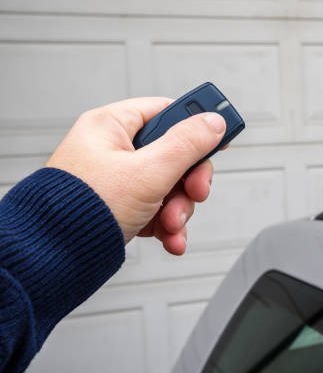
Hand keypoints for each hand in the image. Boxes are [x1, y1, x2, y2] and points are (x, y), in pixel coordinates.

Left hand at [46, 97, 225, 255]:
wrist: (53, 261)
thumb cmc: (82, 210)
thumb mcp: (148, 172)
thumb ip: (186, 145)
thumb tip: (213, 122)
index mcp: (111, 127)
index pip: (165, 111)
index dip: (195, 125)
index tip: (219, 138)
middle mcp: (112, 150)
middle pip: (173, 154)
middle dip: (188, 182)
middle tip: (196, 192)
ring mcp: (116, 180)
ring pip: (168, 185)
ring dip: (179, 209)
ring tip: (172, 225)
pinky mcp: (119, 206)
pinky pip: (155, 207)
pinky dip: (166, 224)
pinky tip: (169, 238)